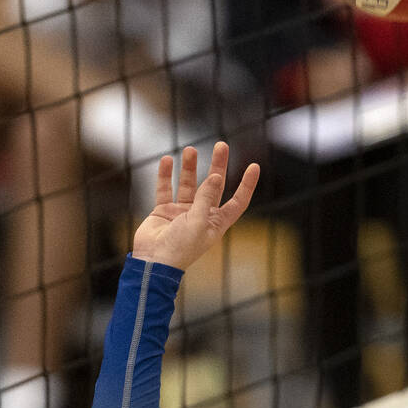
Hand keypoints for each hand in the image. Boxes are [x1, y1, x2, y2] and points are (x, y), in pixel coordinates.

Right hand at [132, 142, 259, 269]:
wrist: (153, 263)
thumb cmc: (180, 248)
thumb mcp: (198, 223)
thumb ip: (206, 199)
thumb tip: (216, 176)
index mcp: (216, 223)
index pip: (237, 201)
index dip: (246, 185)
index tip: (254, 166)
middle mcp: (201, 215)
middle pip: (213, 185)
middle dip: (217, 165)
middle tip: (221, 145)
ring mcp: (182, 212)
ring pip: (188, 184)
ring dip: (189, 167)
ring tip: (190, 149)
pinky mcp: (163, 211)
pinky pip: (165, 189)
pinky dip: (165, 175)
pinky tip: (166, 160)